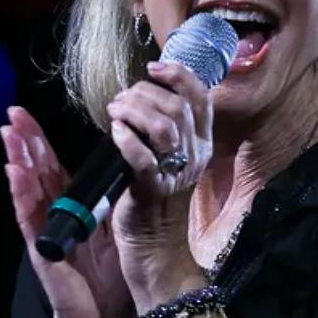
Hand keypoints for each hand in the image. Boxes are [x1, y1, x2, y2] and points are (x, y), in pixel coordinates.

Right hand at [0, 107, 131, 317]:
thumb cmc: (109, 277)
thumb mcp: (114, 227)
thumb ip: (107, 199)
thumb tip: (118, 162)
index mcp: (71, 207)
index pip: (52, 167)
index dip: (40, 141)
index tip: (27, 115)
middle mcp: (54, 215)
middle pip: (35, 171)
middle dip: (24, 141)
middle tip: (12, 112)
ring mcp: (45, 230)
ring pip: (27, 188)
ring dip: (17, 159)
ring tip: (8, 132)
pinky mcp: (43, 248)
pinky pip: (29, 216)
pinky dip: (20, 193)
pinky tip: (14, 172)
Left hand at [104, 61, 211, 310]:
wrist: (156, 249)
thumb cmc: (157, 198)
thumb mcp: (171, 158)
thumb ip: (167, 127)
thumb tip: (145, 93)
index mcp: (202, 144)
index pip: (201, 98)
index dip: (179, 75)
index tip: (153, 68)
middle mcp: (194, 156)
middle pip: (178, 107)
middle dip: (144, 93)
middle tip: (121, 100)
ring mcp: (175, 173)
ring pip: (165, 126)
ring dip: (135, 110)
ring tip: (116, 112)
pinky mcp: (152, 190)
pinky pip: (144, 158)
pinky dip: (128, 139)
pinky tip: (115, 131)